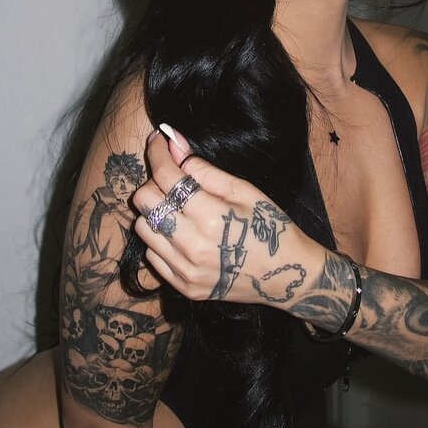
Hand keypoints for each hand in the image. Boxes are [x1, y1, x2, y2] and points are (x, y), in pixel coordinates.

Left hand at [132, 127, 319, 305]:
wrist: (285, 274)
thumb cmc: (268, 226)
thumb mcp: (244, 190)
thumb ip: (204, 169)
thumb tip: (173, 143)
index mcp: (210, 217)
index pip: (166, 176)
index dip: (158, 152)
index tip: (158, 141)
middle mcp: (192, 246)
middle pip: (144, 201)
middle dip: (154, 182)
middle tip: (173, 181)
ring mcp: (185, 269)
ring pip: (142, 228)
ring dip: (155, 212)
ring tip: (178, 210)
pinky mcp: (183, 285)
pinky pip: (152, 255)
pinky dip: (161, 239)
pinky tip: (182, 235)